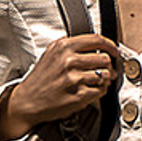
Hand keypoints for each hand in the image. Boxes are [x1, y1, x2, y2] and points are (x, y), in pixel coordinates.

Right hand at [0, 34, 122, 137]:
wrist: (27, 101)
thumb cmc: (40, 79)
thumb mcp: (51, 53)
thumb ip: (70, 45)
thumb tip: (95, 44)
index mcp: (63, 47)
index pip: (96, 39)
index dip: (110, 45)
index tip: (114, 51)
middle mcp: (68, 60)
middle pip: (104, 58)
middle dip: (108, 65)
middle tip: (107, 70)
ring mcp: (73, 79)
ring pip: (105, 75)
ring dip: (106, 79)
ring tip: (100, 81)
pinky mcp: (77, 96)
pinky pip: (100, 91)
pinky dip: (101, 91)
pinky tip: (94, 90)